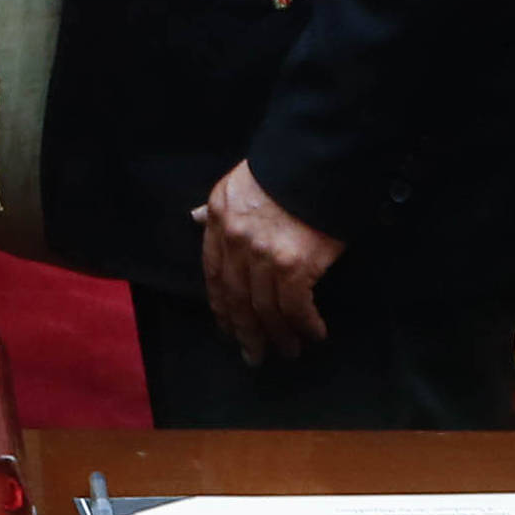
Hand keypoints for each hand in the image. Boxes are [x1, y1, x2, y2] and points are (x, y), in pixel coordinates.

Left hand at [192, 162, 341, 364]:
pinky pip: (295, 307)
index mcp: (220, 218)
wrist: (319, 159)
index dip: (220, 305)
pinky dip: (304, 325)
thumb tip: (195, 219)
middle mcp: (235, 240)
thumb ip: (217, 208)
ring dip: (277, 335)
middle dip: (245, 331)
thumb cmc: (285, 169)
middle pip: (236, 297)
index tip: (227, 327)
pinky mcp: (294, 265)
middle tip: (253, 355)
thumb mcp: (239, 182)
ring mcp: (263, 255)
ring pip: (265, 308)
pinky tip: (313, 333)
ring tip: (288, 351)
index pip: (213, 273)